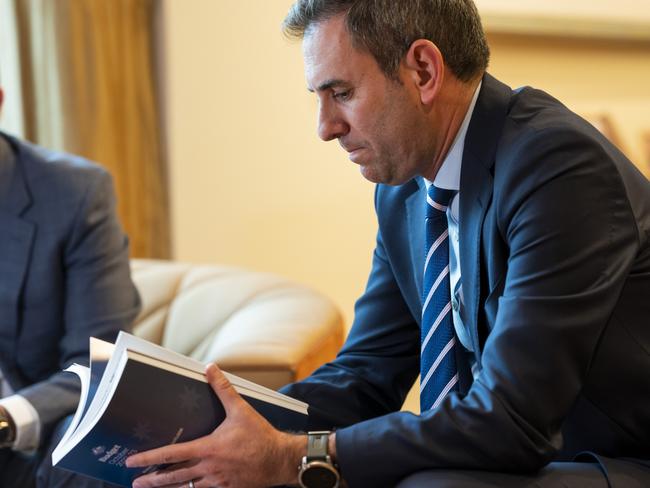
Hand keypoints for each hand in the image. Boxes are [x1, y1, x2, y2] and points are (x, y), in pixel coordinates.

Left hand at [126, 364, 305, 487]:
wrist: (280, 460)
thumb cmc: (260, 436)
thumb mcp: (241, 409)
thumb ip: (223, 389)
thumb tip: (210, 368)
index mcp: (208, 448)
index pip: (172, 454)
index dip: (149, 458)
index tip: (132, 461)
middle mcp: (208, 468)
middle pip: (173, 477)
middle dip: (152, 480)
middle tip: (134, 482)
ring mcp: (217, 482)